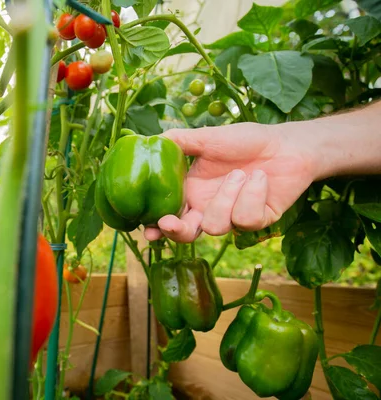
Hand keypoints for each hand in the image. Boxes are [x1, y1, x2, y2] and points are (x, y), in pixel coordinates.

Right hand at [144, 123, 316, 242]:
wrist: (287, 144)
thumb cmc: (246, 140)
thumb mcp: (208, 137)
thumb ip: (179, 141)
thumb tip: (149, 140)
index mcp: (192, 192)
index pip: (169, 215)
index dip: (157, 227)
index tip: (148, 229)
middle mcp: (209, 208)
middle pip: (186, 236)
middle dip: (177, 232)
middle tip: (173, 222)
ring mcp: (232, 217)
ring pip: (215, 227)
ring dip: (226, 198)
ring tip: (241, 174)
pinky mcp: (256, 222)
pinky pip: (245, 219)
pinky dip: (252, 195)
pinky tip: (261, 178)